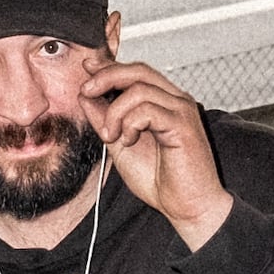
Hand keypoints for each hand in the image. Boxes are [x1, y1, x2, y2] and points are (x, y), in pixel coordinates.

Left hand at [80, 59, 233, 248]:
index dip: (109, 66)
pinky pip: (148, 109)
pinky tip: (128, 141)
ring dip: (114, 111)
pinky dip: (130, 123)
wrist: (187, 207)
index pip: (136, 72)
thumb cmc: (161, 180)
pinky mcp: (183, 124)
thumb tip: (86, 96)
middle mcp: (176, 100)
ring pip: (139, 89)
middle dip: (106, 76)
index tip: (87, 69)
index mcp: (164, 102)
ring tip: (110, 136)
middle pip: (138, 70)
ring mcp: (181, 110)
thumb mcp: (121, 145)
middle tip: (86, 93)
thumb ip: (106, 119)